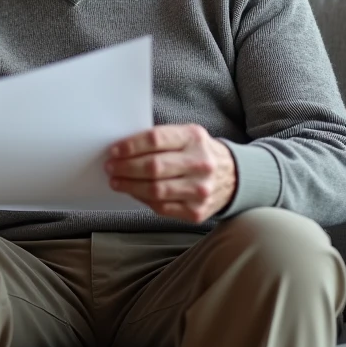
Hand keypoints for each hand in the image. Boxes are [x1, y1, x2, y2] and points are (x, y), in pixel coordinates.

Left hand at [105, 125, 236, 223]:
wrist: (234, 177)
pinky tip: (134, 192)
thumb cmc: (199, 153)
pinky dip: (143, 199)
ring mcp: (200, 189)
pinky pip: (162, 207)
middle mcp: (200, 163)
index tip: (114, 151)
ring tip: (117, 181)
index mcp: (193, 138)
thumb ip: (160, 140)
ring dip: (129, 186)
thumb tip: (123, 150)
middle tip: (111, 167)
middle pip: (153, 167)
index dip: (130, 146)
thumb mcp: (186, 135)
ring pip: (155, 190)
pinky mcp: (197, 211)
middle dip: (125, 168)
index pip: (155, 140)